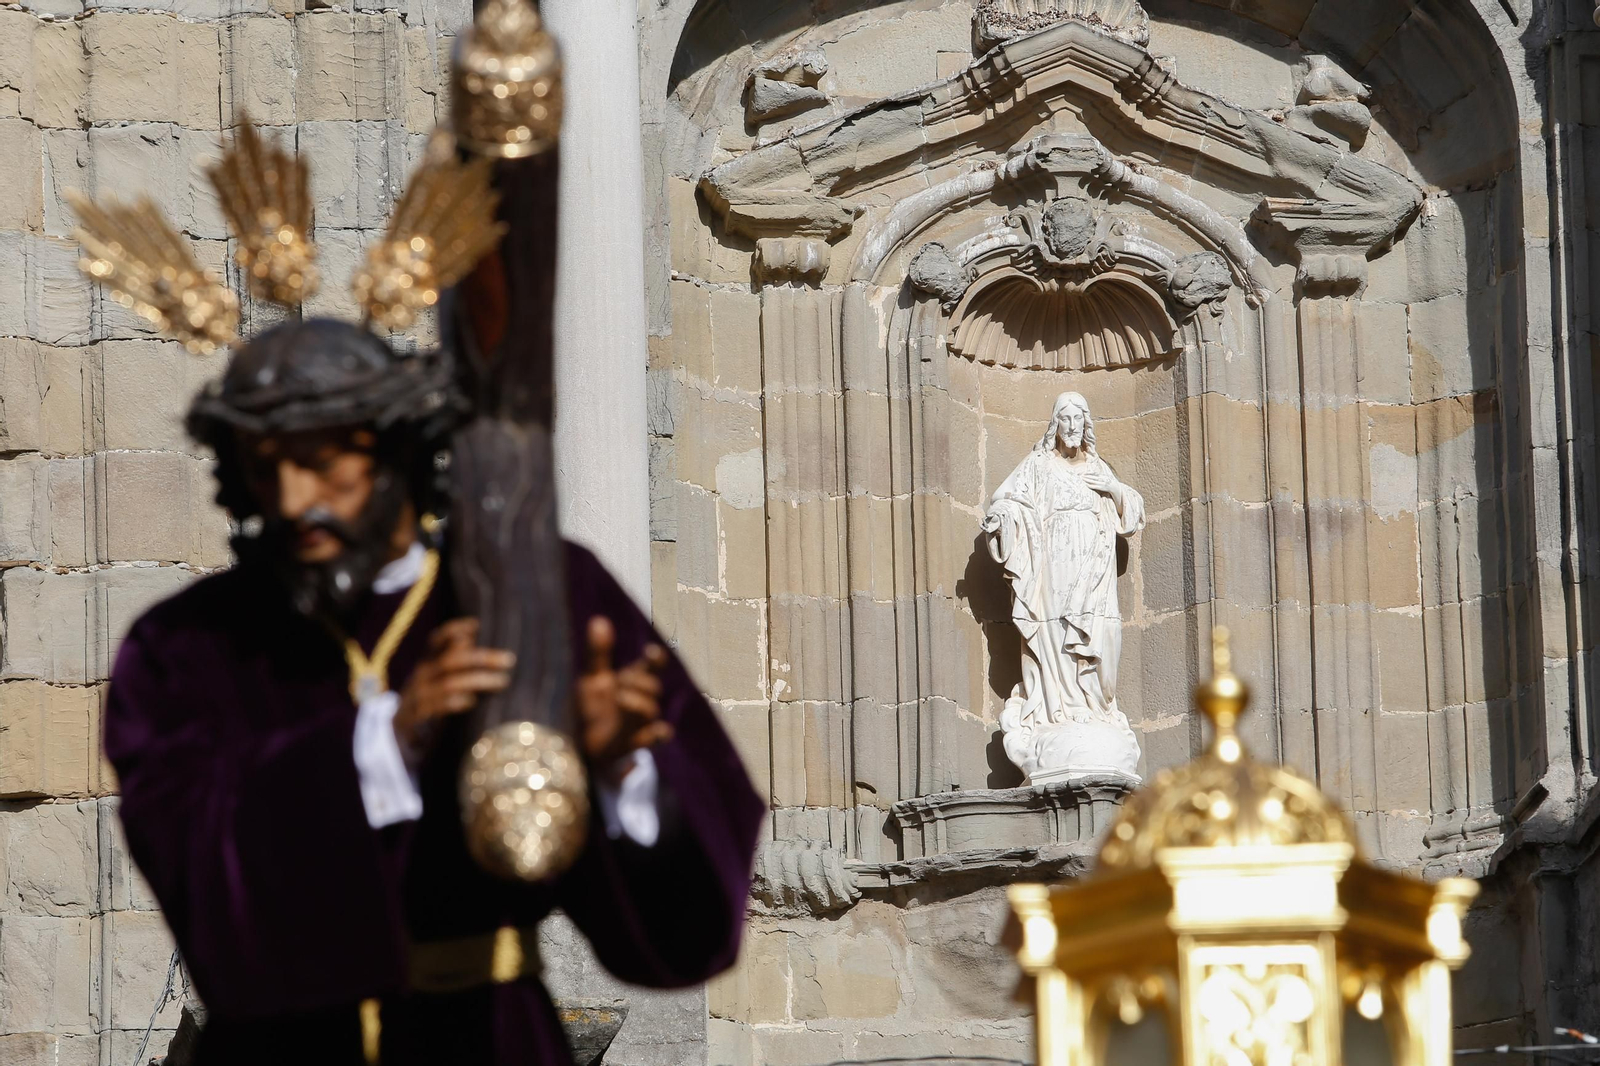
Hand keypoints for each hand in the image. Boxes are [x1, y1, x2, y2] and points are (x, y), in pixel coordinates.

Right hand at [395, 618, 514, 760]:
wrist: (400, 731)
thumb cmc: (432, 698)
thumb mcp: (438, 677)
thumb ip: (457, 661)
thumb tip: (480, 641)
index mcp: (427, 661)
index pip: (437, 640)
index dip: (454, 630)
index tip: (476, 625)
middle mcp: (421, 675)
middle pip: (451, 661)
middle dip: (482, 658)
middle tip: (509, 660)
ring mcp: (418, 696)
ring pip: (449, 684)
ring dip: (478, 680)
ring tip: (502, 681)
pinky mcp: (417, 718)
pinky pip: (436, 708)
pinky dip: (455, 703)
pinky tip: (473, 702)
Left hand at [576, 616, 673, 783]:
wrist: (579, 745)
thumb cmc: (589, 710)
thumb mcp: (591, 679)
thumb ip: (598, 653)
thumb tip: (599, 620)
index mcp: (632, 683)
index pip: (652, 667)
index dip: (656, 659)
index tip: (651, 652)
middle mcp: (640, 702)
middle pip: (653, 687)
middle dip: (637, 682)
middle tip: (619, 683)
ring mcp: (640, 724)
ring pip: (652, 710)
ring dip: (637, 702)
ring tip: (620, 699)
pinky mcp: (636, 743)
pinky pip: (657, 739)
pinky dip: (659, 735)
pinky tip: (658, 730)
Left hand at [1081, 465, 1122, 504]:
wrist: (1115, 487)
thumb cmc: (1108, 481)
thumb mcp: (1104, 477)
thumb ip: (1099, 475)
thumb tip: (1093, 472)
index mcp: (1102, 475)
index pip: (1094, 473)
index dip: (1089, 473)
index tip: (1084, 472)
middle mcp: (1102, 478)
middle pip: (1092, 477)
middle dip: (1086, 476)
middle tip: (1080, 475)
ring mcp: (1102, 483)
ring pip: (1093, 481)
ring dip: (1087, 480)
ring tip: (1082, 478)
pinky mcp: (1101, 488)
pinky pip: (1095, 486)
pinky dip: (1090, 485)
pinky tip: (1086, 484)